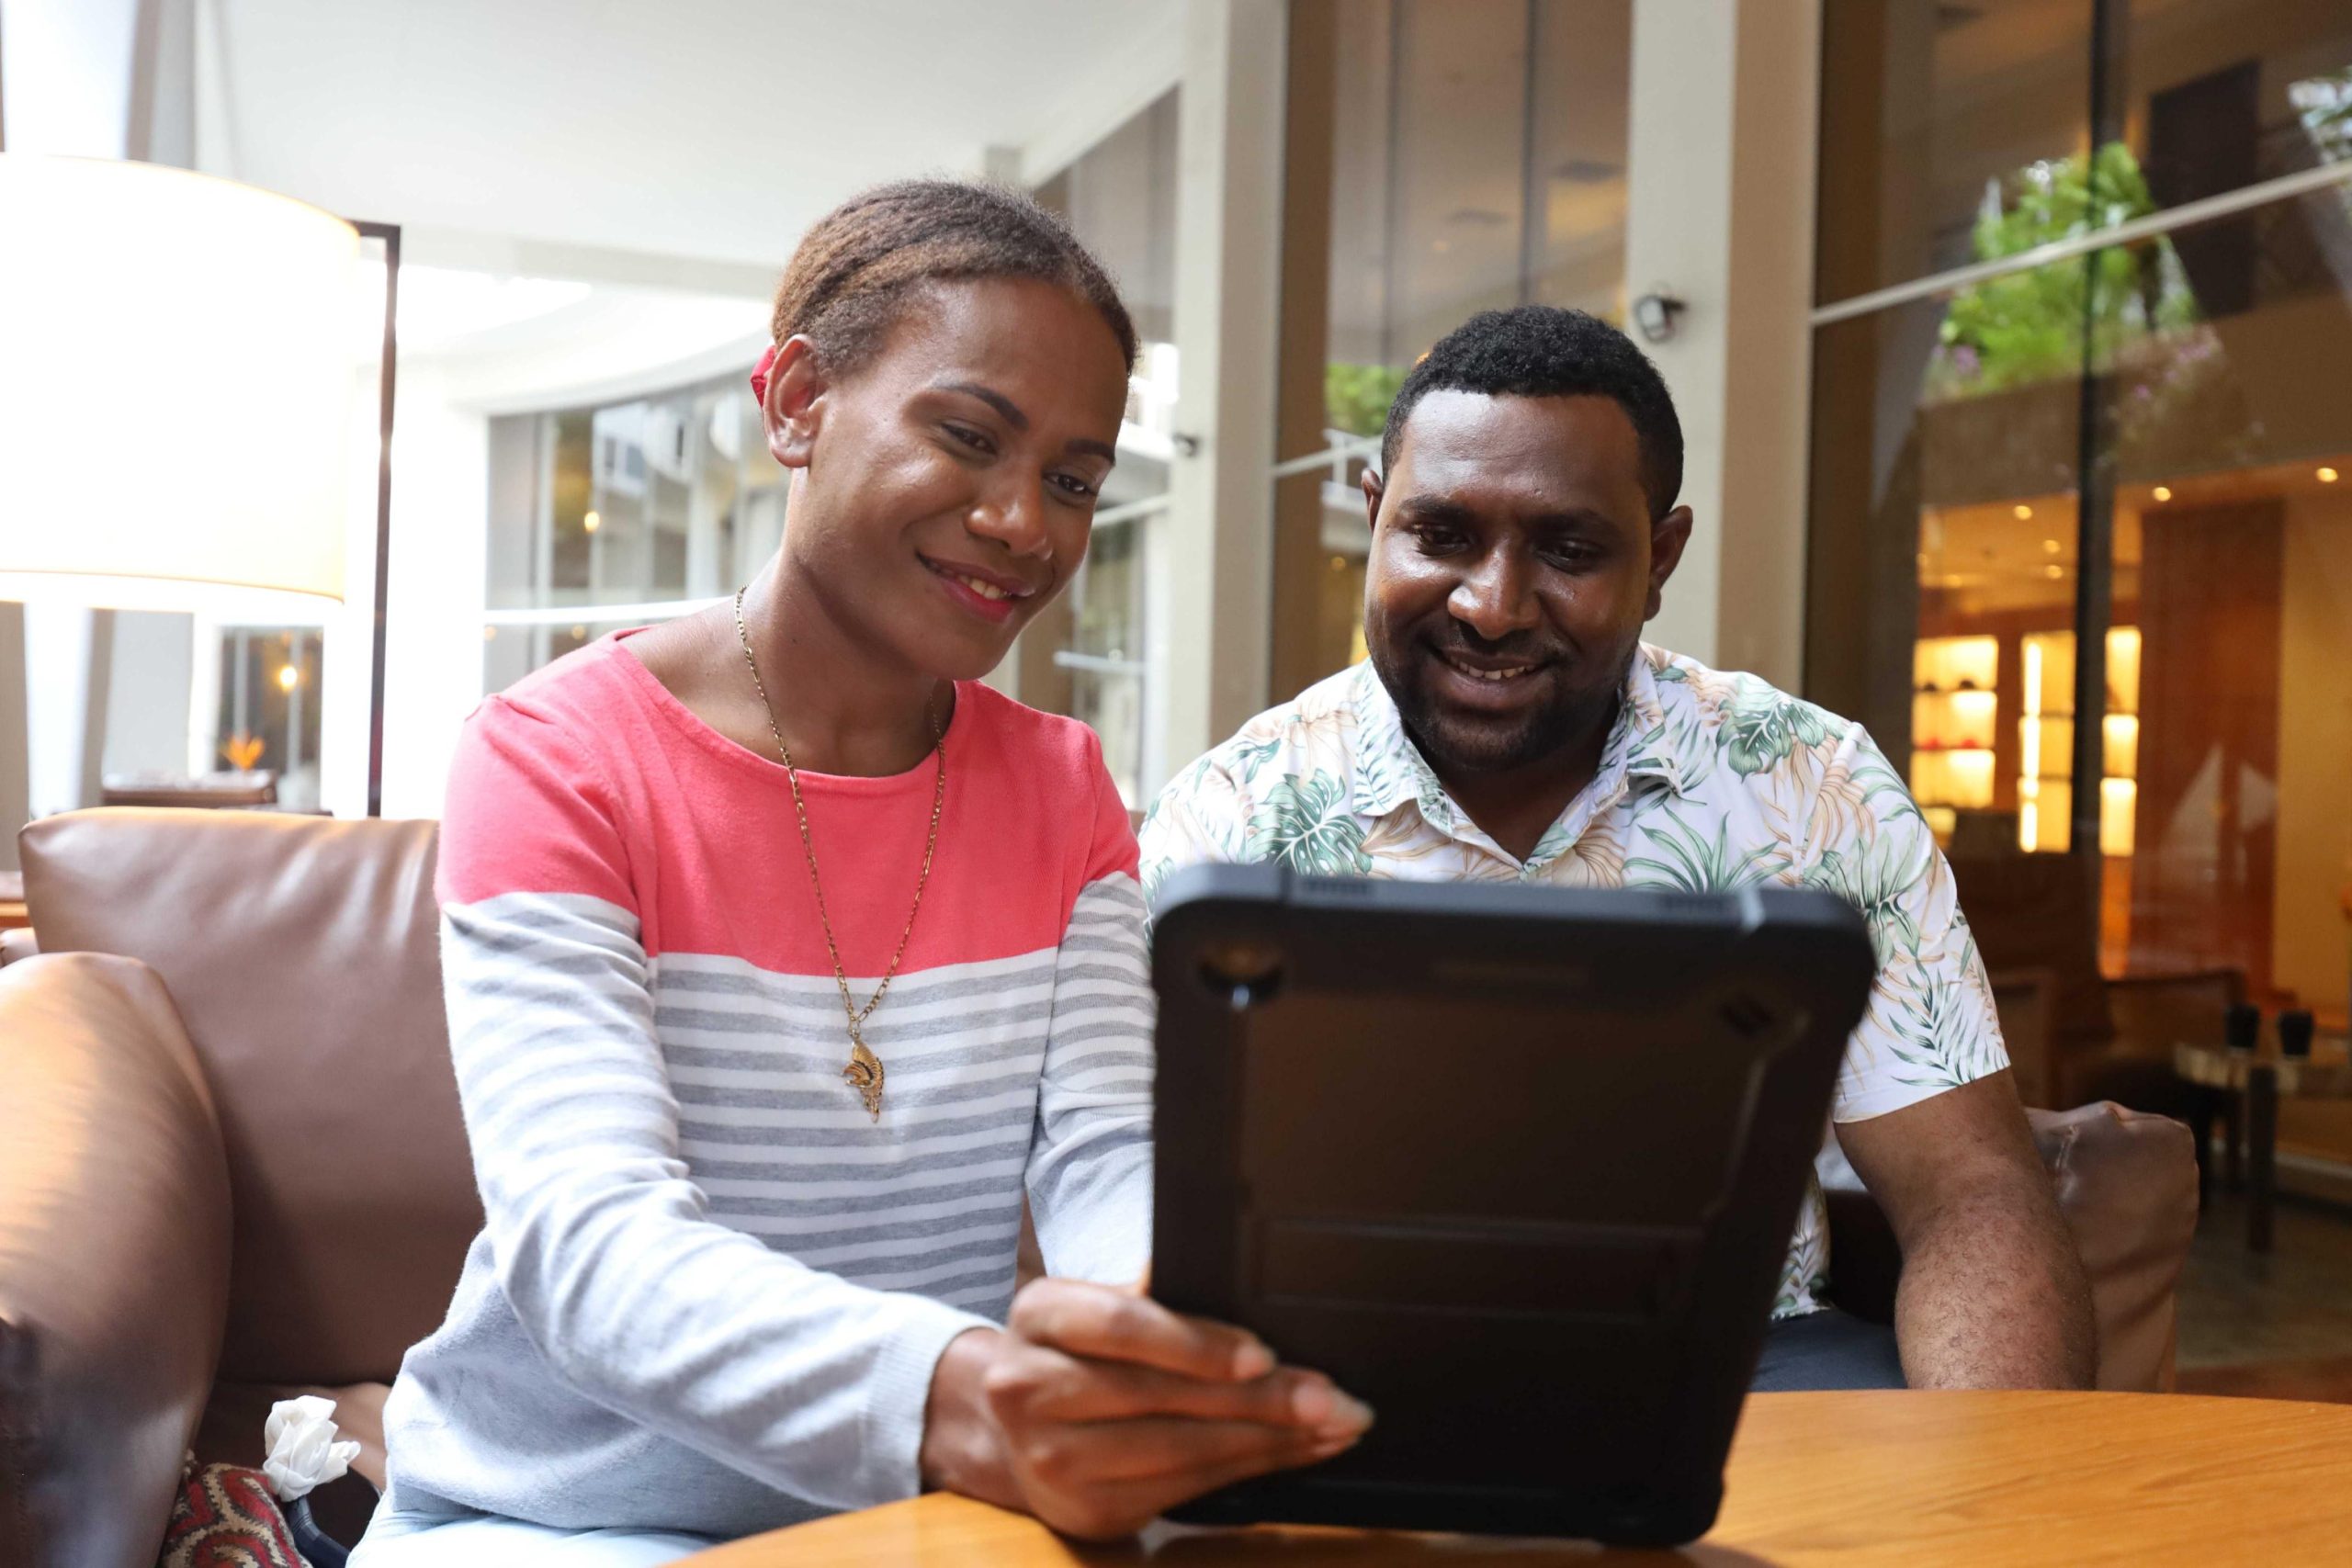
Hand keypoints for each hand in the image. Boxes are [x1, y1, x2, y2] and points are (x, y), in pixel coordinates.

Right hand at [919, 1276, 1372, 1539]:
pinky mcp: (1086, 1509)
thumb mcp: (1091, 1304)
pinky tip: (1294, 1452)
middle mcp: (1029, 1388)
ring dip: (1271, 1441)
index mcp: (1039, 1314)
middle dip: (1261, 1400)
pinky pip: (1185, 1490)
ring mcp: (1052, 1459)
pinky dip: (1249, 1471)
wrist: (1008, 1428)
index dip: (1197, 1343)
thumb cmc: (1072, 1352)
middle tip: (1332, 1397)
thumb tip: (1207, 1273)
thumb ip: (1145, 1291)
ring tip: (1332, 1425)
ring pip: (1181, 1451)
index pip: (1121, 1325)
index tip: (1265, 1355)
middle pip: (1162, 1396)